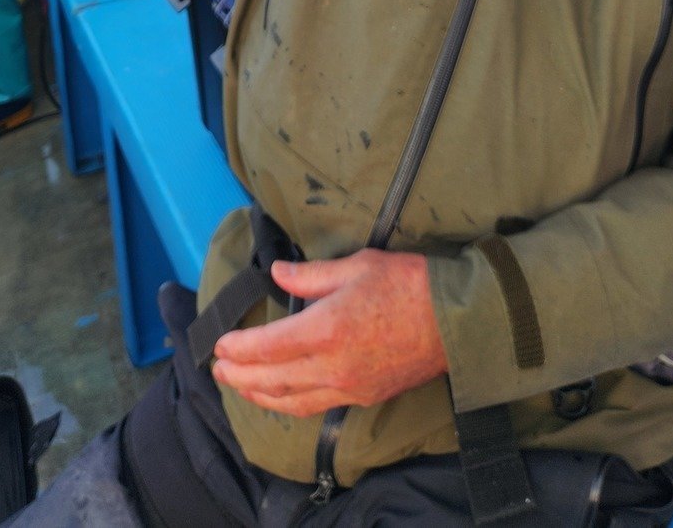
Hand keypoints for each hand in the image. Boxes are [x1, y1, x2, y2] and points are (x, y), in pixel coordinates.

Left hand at [211, 248, 446, 417]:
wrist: (455, 320)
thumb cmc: (407, 283)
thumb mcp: (355, 266)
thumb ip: (310, 275)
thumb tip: (277, 274)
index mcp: (326, 329)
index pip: (267, 346)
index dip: (238, 348)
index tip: (218, 343)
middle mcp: (332, 366)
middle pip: (272, 380)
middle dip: (239, 376)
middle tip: (217, 368)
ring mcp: (348, 387)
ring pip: (291, 401)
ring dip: (259, 395)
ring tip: (239, 386)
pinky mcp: (364, 397)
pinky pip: (315, 407)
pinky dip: (289, 404)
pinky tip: (280, 397)